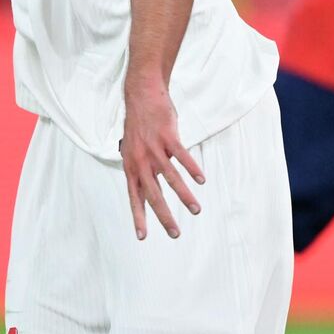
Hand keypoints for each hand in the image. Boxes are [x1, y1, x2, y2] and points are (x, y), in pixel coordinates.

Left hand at [119, 78, 203, 239]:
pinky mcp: (167, 136)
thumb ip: (140, 170)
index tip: (142, 237)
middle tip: (175, 233)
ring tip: (196, 210)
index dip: (138, 217)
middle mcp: (141, 161)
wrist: (141, 96)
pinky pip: (181, 156)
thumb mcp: (132, 150)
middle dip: (164, 216)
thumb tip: (145, 188)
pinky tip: (201, 180)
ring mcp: (154, 148)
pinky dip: (191, 168)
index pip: (134, 197)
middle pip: (153, 194)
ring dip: (184, 195)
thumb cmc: (139, 126)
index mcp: (132, 167)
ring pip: (170, 177)